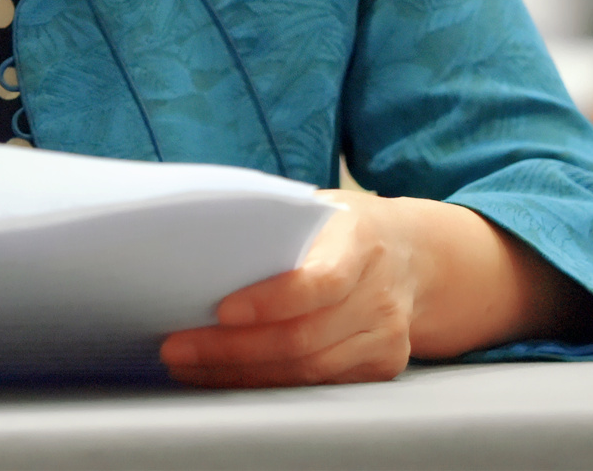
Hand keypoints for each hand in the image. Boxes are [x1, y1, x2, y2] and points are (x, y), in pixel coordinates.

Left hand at [160, 193, 420, 387]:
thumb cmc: (345, 228)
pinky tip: (227, 375)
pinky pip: (317, 384)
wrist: (415, 255)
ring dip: (241, 372)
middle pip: (303, 337)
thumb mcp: (320, 208)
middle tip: (178, 347)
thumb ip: (276, 224)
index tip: (222, 310)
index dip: (270, 301)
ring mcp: (385, 336)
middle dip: (233, 349)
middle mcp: (380, 295)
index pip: (319, 282)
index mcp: (361, 243)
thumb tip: (200, 240)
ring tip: (189, 365)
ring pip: (306, 370)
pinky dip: (267, 383)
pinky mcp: (381, 365)